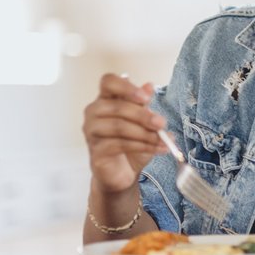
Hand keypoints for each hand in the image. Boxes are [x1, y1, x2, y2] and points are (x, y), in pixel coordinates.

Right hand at [82, 74, 167, 193]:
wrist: (123, 172)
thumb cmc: (131, 143)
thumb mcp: (143, 122)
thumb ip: (144, 105)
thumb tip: (149, 86)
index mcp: (105, 99)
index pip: (108, 82)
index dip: (126, 87)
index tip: (146, 98)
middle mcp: (94, 112)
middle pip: (117, 106)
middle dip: (143, 115)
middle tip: (161, 123)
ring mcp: (92, 132)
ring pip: (119, 126)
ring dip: (145, 133)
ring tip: (162, 140)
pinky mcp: (96, 151)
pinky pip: (120, 145)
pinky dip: (142, 146)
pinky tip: (156, 149)